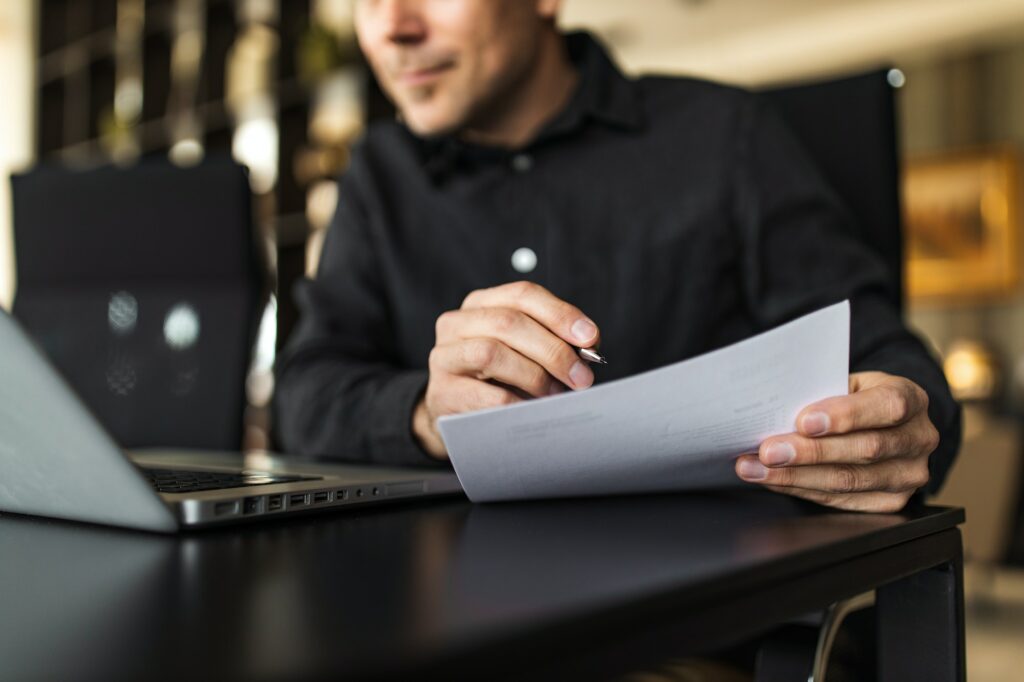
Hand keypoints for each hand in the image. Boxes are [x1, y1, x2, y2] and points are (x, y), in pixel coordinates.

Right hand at [413, 281, 600, 458]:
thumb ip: (554, 340)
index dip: (560, 313)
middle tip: (581, 376)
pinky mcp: (442, 392)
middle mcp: (456, 323)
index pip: (523, 294)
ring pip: (491, 353)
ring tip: (555, 394)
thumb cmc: (499, 377)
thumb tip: (589, 344)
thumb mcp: (525, 350)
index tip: (590, 337)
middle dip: (553, 350)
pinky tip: (533, 411)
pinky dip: (517, 404)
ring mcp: (444, 356)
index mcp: (481, 303)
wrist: (457, 413)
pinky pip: (485, 395)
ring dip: (533, 375)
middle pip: (508, 322)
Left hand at [734, 371, 939, 511]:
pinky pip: (840, 499)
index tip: (803, 421)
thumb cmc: (859, 397)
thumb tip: (774, 408)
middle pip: (864, 450)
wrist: (888, 424)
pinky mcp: (890, 502)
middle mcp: (919, 439)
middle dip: (809, 452)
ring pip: (848, 481)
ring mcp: (908, 475)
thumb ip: (824, 392)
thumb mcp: (850, 382)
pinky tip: (771, 479)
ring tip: (754, 468)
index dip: (845, 416)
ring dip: (794, 476)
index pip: (886, 407)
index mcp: (911, 399)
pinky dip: (799, 488)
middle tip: (767, 451)